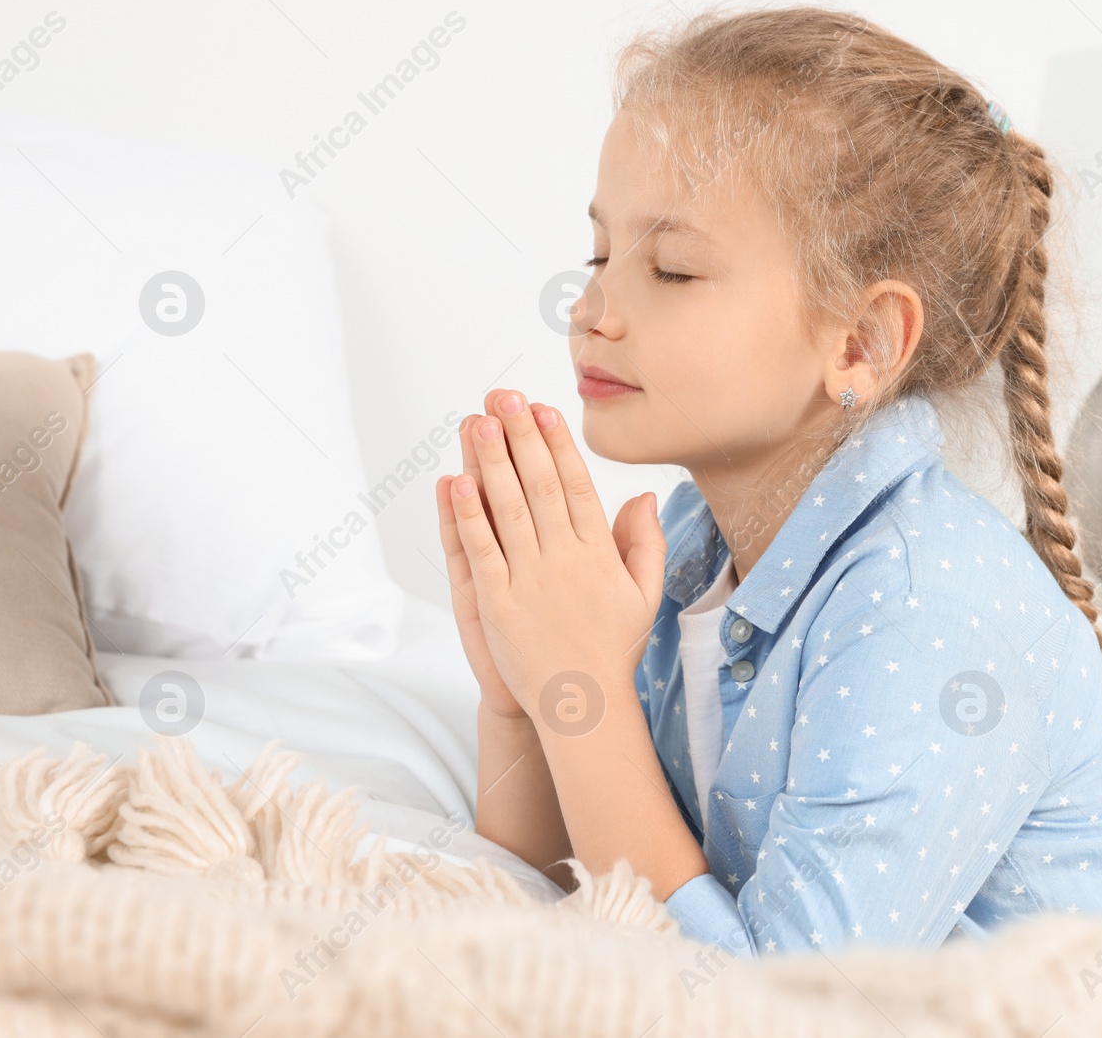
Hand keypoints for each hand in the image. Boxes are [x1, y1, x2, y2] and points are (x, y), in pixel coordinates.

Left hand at [438, 389, 666, 723]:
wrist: (583, 706)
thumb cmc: (613, 650)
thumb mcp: (644, 595)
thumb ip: (645, 543)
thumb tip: (645, 497)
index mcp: (599, 554)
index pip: (576, 486)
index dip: (558, 445)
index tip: (545, 410)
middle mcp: (565, 560)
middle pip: (539, 486)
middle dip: (521, 437)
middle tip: (505, 397)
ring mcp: (530, 581)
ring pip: (508, 510)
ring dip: (491, 462)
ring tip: (478, 422)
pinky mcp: (499, 605)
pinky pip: (482, 551)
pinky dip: (468, 516)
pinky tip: (455, 482)